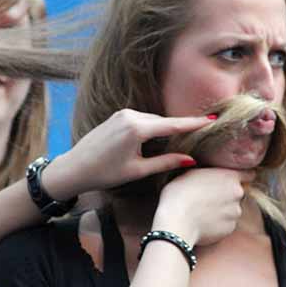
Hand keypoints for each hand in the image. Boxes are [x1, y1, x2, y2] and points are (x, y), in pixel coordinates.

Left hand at [50, 109, 212, 198]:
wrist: (74, 167)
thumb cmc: (105, 173)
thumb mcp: (138, 170)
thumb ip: (165, 162)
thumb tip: (191, 159)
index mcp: (137, 129)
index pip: (172, 125)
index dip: (193, 123)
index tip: (211, 119)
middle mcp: (131, 115)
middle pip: (163, 121)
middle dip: (180, 128)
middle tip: (200, 133)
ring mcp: (123, 113)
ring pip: (153, 120)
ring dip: (164, 129)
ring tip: (179, 139)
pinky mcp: (117, 115)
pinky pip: (141, 119)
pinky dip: (152, 127)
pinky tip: (156, 138)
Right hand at [153, 168, 254, 245]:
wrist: (176, 221)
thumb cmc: (180, 193)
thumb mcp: (192, 172)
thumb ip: (209, 173)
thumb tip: (210, 176)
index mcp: (230, 177)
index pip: (248, 174)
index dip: (240, 176)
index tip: (232, 180)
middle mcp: (238, 195)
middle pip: (237, 193)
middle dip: (227, 195)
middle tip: (208, 197)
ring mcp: (235, 214)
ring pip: (231, 210)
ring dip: (222, 210)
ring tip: (202, 211)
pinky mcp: (229, 230)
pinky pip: (225, 224)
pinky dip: (217, 223)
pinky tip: (203, 222)